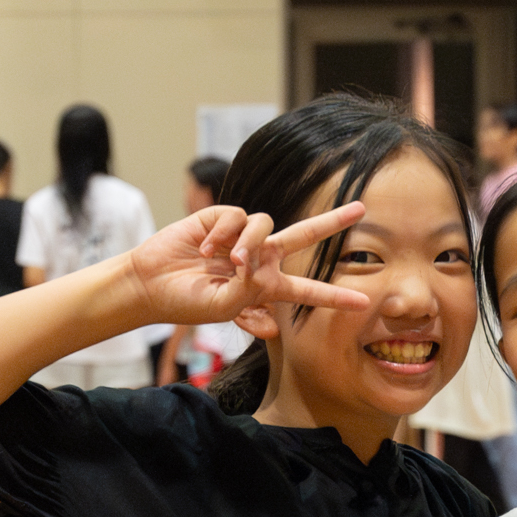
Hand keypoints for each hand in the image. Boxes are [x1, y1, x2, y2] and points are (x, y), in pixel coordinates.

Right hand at [120, 203, 370, 331]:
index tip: (364, 303)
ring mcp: (242, 236)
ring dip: (251, 243)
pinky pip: (237, 216)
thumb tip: (259, 267)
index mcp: (265, 286)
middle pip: (304, 235)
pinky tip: (206, 249)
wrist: (152, 283)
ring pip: (266, 225)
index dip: (334, 297)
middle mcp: (260, 258)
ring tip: (230, 262)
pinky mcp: (222, 218)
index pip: (307, 291)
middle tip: (362, 210)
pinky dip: (224, 234)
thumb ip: (246, 292)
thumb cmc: (187, 301)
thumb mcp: (221, 306)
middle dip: (332, 222)